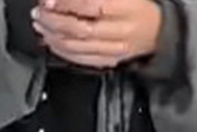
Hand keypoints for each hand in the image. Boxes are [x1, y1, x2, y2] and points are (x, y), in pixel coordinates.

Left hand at [31, 0, 163, 70]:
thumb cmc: (137, 5)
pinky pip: (82, 60)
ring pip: (78, 46)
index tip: (47, 0)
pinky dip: (63, 51)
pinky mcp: (110, 61)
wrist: (159, 30)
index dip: (66, 3)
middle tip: (38, 12)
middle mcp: (121, 31)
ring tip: (41, 25)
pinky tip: (52, 42)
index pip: (91, 5)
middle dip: (54, 21)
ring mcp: (115, 49)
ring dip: (54, 36)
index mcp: (125, 7)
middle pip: (80, 29)